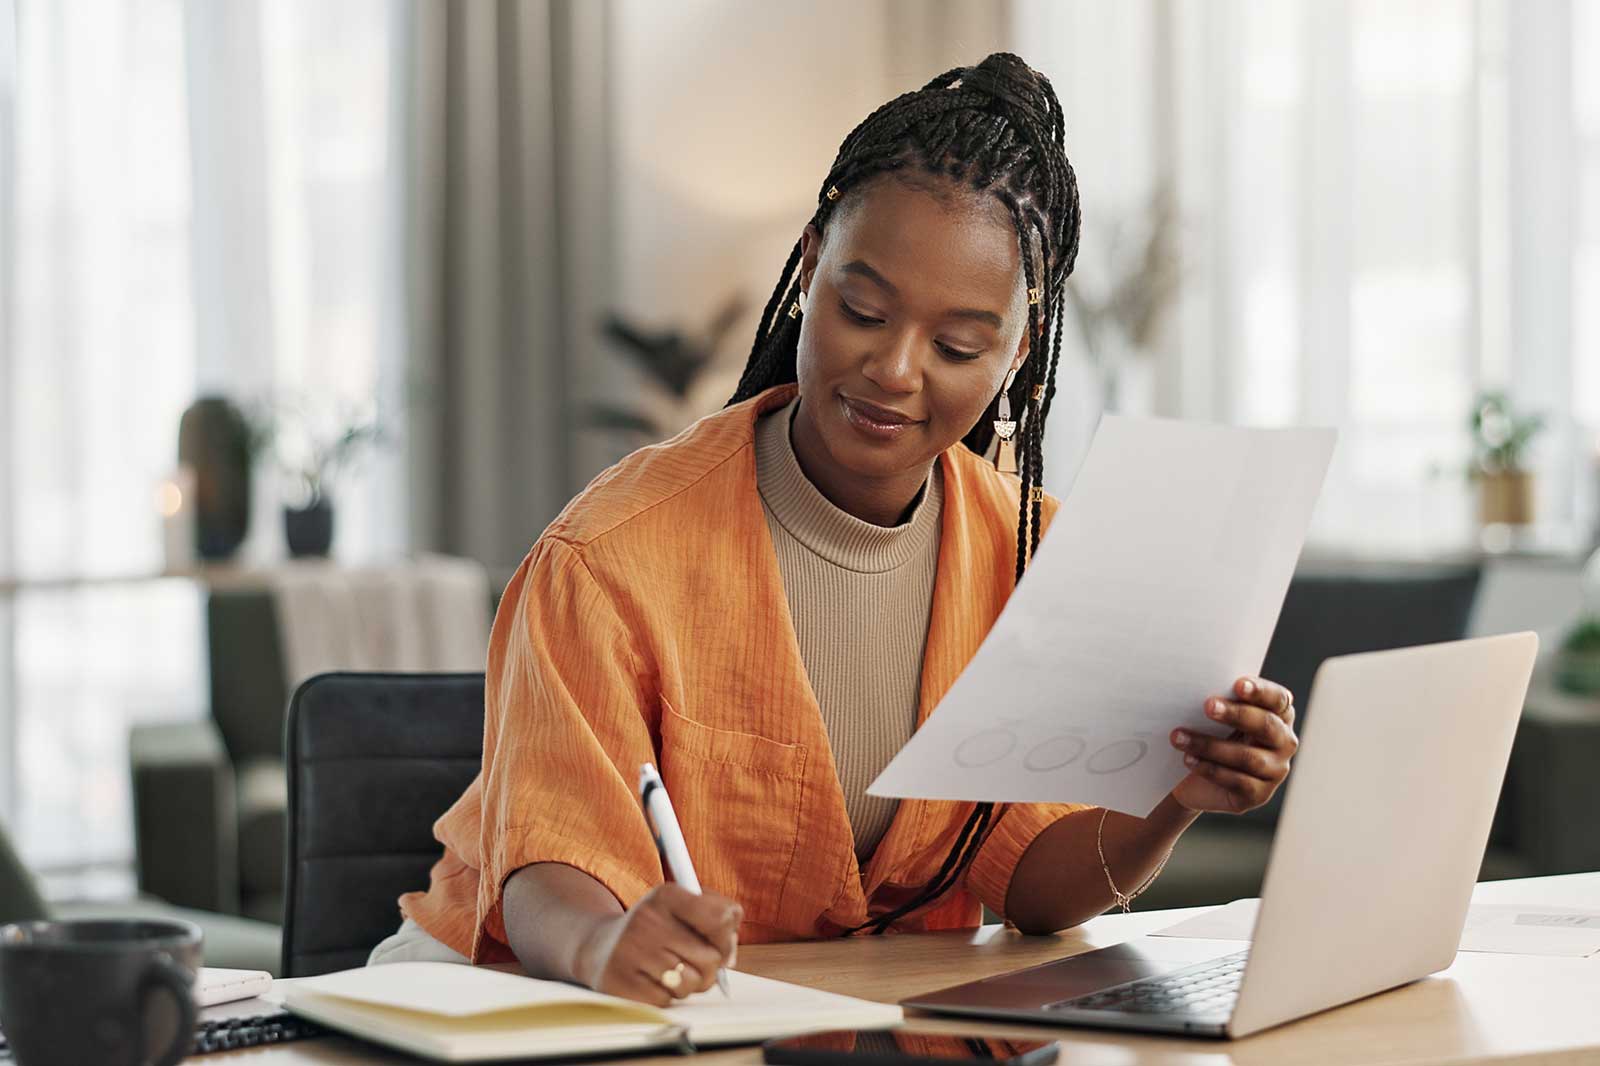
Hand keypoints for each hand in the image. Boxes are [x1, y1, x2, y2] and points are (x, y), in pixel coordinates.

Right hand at [571, 883, 740, 1005]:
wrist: (599, 946)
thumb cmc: (653, 928)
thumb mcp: (679, 906)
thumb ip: (716, 915)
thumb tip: (730, 954)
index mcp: (666, 895)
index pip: (720, 918)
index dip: (728, 938)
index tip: (722, 944)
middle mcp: (647, 920)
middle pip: (711, 958)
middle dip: (710, 967)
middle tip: (694, 961)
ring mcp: (632, 953)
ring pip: (692, 983)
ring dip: (689, 984)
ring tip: (672, 971)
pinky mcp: (622, 984)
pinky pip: (668, 1001)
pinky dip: (667, 996)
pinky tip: (653, 981)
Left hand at [1168, 676, 1297, 814]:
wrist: (1192, 778)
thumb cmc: (1208, 734)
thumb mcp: (1215, 716)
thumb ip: (1219, 701)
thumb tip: (1198, 685)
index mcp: (1279, 715)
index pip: (1278, 699)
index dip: (1260, 691)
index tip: (1237, 684)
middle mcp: (1284, 742)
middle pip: (1266, 726)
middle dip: (1236, 714)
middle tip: (1207, 705)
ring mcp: (1275, 771)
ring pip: (1248, 757)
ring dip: (1210, 745)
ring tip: (1179, 737)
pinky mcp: (1259, 795)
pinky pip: (1238, 782)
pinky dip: (1210, 769)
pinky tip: (1188, 760)